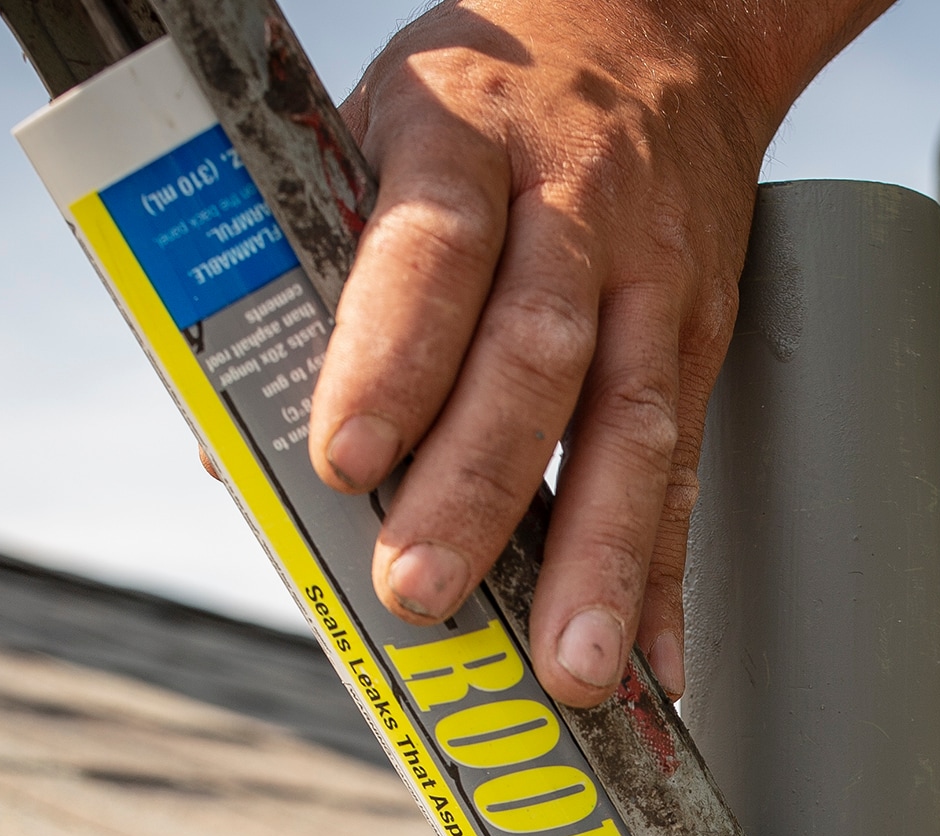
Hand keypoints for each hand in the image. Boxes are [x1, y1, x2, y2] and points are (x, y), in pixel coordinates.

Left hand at [309, 0, 885, 705]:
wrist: (671, 25)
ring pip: (633, 428)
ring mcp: (653, 283)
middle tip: (424, 594)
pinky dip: (667, 575)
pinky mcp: (703, 340)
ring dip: (600, 561)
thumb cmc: (498, 98)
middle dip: (479, 490)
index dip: (389, 359)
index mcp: (469, 144)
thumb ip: (317, 275)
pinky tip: (654, 659)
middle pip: (535, 359)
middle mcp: (577, 214)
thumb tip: (236, 449)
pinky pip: (687, 468)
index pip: (430, 251)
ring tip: (571, 668)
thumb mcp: (381, 127)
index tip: (345, 463)